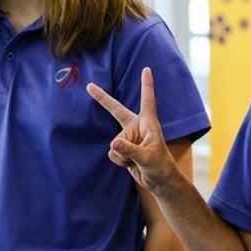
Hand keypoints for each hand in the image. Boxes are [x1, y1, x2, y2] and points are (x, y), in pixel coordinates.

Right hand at [87, 67, 177, 190]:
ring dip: (122, 155)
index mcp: (149, 123)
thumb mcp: (147, 157)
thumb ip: (130, 150)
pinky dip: (119, 160)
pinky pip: (112, 153)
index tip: (147, 69)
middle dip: (103, 99)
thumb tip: (114, 144)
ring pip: (114, 143)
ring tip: (136, 160)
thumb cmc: (160, 166)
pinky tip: (130, 164)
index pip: (147, 100)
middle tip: (89, 86)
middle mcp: (137, 127)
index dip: (146, 84)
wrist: (159, 181)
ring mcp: (129, 137)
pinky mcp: (123, 148)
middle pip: (116, 110)